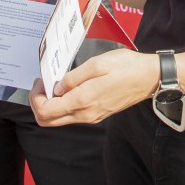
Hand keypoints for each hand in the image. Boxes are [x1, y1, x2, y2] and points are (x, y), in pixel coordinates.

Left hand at [28, 49, 158, 125]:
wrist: (149, 78)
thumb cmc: (126, 67)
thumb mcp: (97, 63)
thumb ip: (73, 77)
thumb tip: (57, 88)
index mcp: (83, 101)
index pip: (46, 111)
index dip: (36, 97)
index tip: (40, 82)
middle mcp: (85, 114)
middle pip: (48, 121)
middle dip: (38, 103)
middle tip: (42, 84)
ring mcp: (91, 116)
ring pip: (59, 119)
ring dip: (50, 104)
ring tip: (55, 83)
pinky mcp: (96, 114)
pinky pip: (71, 115)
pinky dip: (62, 104)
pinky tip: (67, 87)